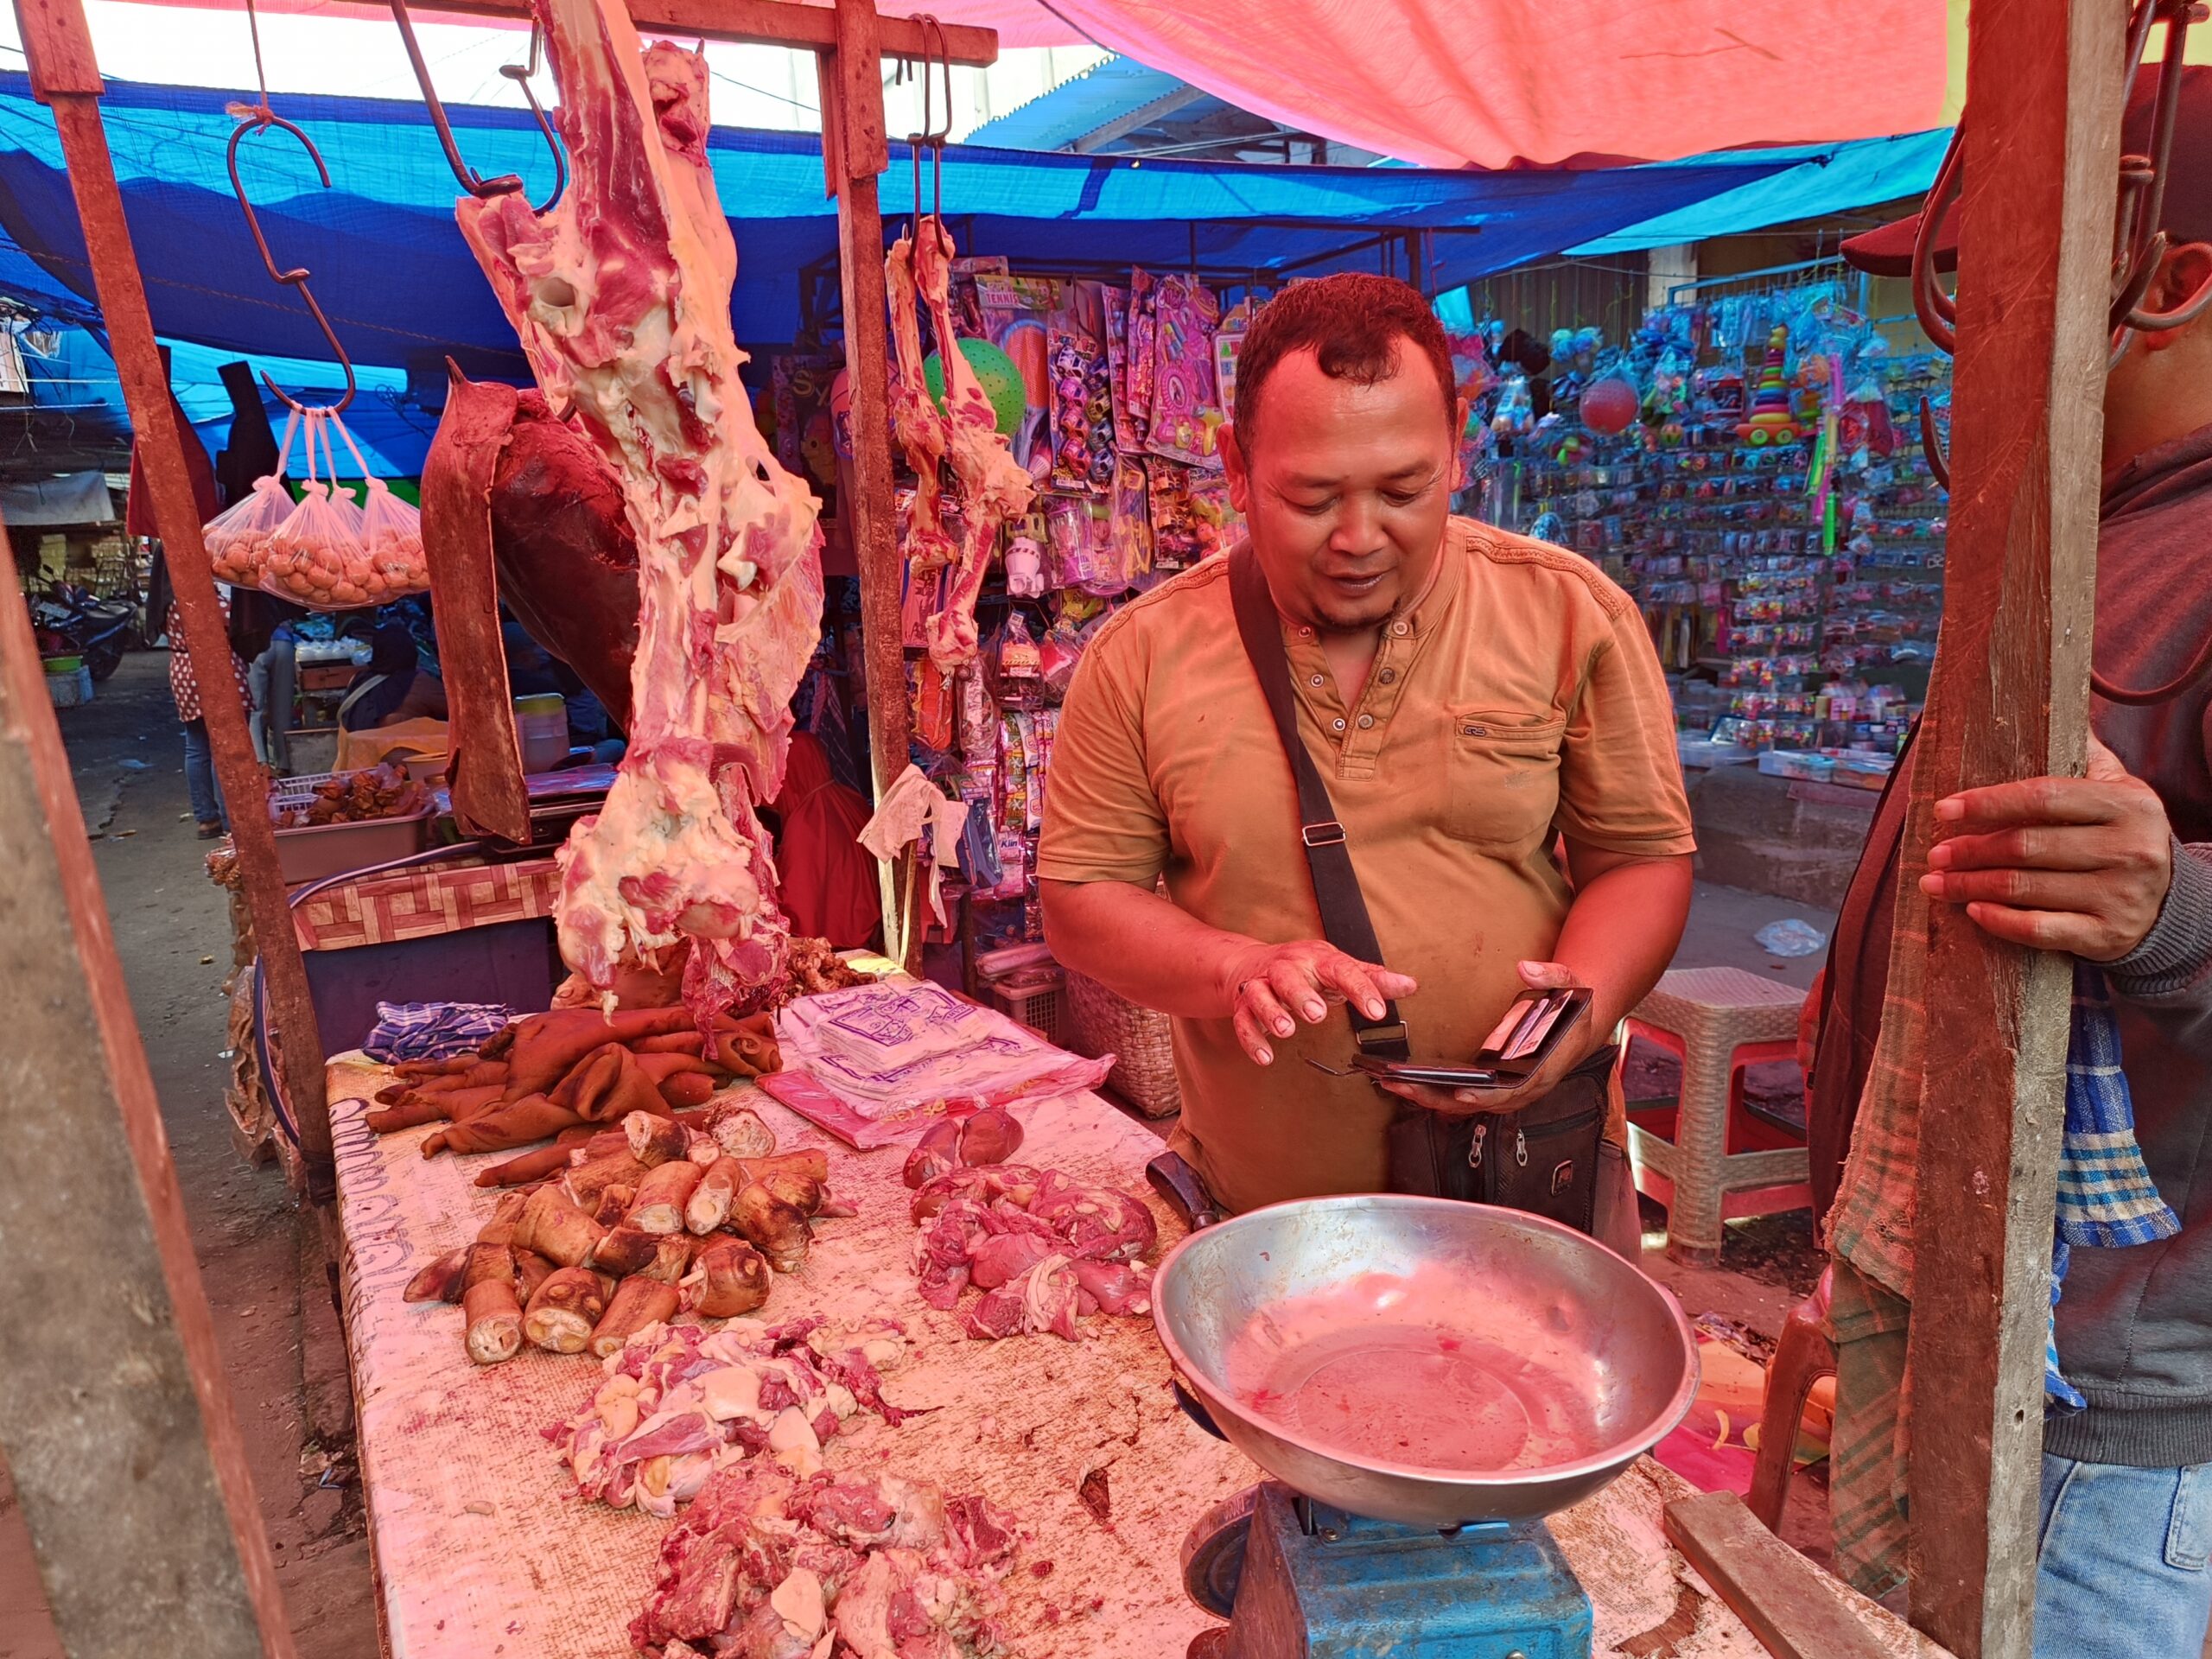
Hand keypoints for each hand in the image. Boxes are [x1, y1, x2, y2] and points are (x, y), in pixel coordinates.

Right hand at [1222, 939, 1417, 1066]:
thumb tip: (1410, 984)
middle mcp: (1285, 969)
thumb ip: (1373, 979)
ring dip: (1271, 1012)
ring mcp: (1261, 986)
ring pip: (1260, 995)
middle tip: (1316, 1014)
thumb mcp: (1337, 969)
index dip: (1359, 988)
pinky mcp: (1243, 1006)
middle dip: (1300, 994)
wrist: (1247, 964)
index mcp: (1315, 959)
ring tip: (1286, 1030)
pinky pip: (1243, 1022)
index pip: (1339, 969)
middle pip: (1288, 976)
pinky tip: (1266, 1056)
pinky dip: (1252, 1040)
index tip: (1377, 1010)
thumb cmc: (1301, 969)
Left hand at [1375, 961, 1598, 1117]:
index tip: (1462, 1091)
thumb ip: (1553, 975)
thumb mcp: (1573, 987)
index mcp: (1544, 1069)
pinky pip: (1463, 1095)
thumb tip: (1525, 968)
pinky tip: (1406, 1082)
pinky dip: (1435, 1092)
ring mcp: (1508, 1091)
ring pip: (1466, 1104)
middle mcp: (1524, 1087)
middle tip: (1405, 1088)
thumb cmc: (1575, 1010)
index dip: (1488, 1094)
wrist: (1578, 1028)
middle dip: (1442, 1098)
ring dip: (1430, 1098)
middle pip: (1480, 1104)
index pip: (1514, 1090)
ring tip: (1393, 1085)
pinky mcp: (1494, 1086)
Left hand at [1917, 735, 2172, 960]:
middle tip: (1933, 853)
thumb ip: (2083, 755)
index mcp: (2126, 805)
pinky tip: (1972, 911)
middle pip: (2026, 846)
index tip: (1944, 808)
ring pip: (2024, 888)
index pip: (2042, 797)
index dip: (1988, 802)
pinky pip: (2040, 930)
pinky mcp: (2107, 936)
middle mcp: (2129, 849)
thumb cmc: (2124, 837)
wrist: (2170, 904)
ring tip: (1936, 882)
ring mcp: (2120, 896)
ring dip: (1970, 885)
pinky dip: (2000, 921)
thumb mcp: (2119, 790)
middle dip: (1969, 850)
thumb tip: (2044, 704)